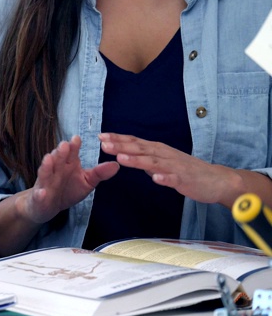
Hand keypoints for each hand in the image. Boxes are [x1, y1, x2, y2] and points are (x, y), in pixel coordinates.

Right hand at [20, 135, 119, 223]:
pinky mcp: (39, 197)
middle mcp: (55, 170)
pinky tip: (42, 193)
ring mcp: (46, 183)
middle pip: (57, 159)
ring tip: (48, 159)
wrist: (46, 206)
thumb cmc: (68, 190)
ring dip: (46, 166)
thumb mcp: (86, 182)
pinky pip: (39, 195)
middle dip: (60, 152)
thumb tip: (116, 164)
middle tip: (64, 145)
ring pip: (45, 173)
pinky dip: (40, 194)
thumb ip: (99, 173)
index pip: (71, 152)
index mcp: (68, 164)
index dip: (74, 146)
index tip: (77, 139)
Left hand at [98, 132, 241, 205]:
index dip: (118, 139)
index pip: (134, 142)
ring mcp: (174, 166)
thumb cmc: (185, 170)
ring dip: (137, 160)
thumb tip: (124, 153)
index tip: (100, 136)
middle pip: (140, 149)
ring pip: (153, 162)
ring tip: (121, 158)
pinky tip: (155, 179)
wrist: (215, 180)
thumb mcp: (161, 160)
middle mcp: (164, 155)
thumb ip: (144, 157)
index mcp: (157, 150)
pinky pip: (173, 179)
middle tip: (103, 143)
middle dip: (121, 146)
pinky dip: (164, 178)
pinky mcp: (184, 179)